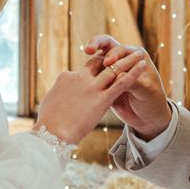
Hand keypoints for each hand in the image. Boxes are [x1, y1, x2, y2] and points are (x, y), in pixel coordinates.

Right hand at [32, 51, 146, 146]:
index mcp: (65, 78)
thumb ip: (58, 95)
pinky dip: (133, 73)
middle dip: (112, 57)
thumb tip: (58, 97)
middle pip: (98, 62)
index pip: (82, 70)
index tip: (101, 70)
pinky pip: (121, 83)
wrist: (51, 134)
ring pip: (113, 68)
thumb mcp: (50, 103)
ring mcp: (91, 88)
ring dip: (128, 60)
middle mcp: (79, 78)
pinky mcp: (102, 99)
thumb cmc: (47, 123)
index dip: (92, 69)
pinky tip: (142, 66)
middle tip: (124, 55)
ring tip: (138, 54)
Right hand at [82, 34, 170, 139]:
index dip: (112, 54)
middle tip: (88, 50)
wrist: (148, 119)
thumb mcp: (145, 92)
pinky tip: (82, 82)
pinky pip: (95, 77)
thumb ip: (133, 83)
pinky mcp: (106, 85)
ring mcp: (114, 72)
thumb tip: (118, 78)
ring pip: (98, 60)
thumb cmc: (152, 102)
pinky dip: (89, 77)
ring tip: (81, 66)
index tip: (107, 63)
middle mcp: (124, 60)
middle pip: (106, 46)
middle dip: (96, 44)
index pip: (120, 49)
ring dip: (89, 61)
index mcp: (137, 56)